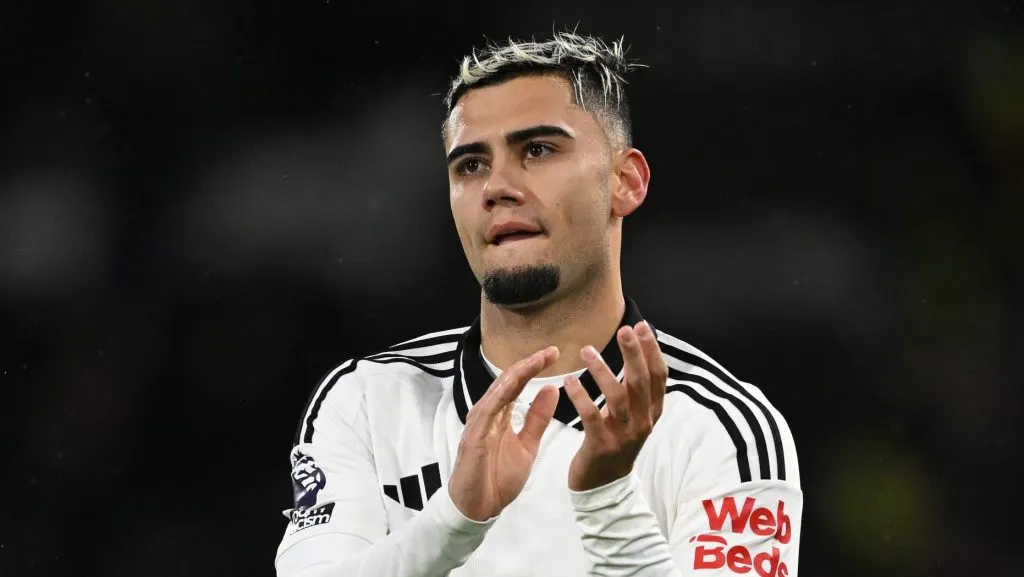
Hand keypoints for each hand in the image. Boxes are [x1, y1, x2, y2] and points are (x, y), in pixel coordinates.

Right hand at [448, 347, 561, 520]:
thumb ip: (538, 418)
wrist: (479, 506)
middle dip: (530, 364)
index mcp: (501, 414)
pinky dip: (499, 395)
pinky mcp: (473, 436)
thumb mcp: (527, 445)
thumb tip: (552, 390)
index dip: (534, 367)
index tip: (554, 354)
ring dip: (518, 373)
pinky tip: (513, 383)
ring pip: (498, 390)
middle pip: (509, 381)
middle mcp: (489, 413)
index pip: (518, 384)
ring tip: (537, 360)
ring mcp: (479, 423)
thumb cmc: (498, 477)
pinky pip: (487, 410)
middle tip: (552, 350)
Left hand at [564, 321, 667, 491]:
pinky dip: (580, 397)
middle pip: (641, 382)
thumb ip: (636, 389)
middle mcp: (642, 422)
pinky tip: (569, 381)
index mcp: (651, 412)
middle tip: (624, 330)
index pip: (658, 376)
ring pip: (618, 398)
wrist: (604, 486)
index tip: (642, 326)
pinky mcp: (600, 445)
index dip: (652, 351)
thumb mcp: (633, 416)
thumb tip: (637, 351)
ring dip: (602, 371)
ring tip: (585, 351)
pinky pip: (591, 417)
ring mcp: (623, 435)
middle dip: (633, 354)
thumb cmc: (616, 442)